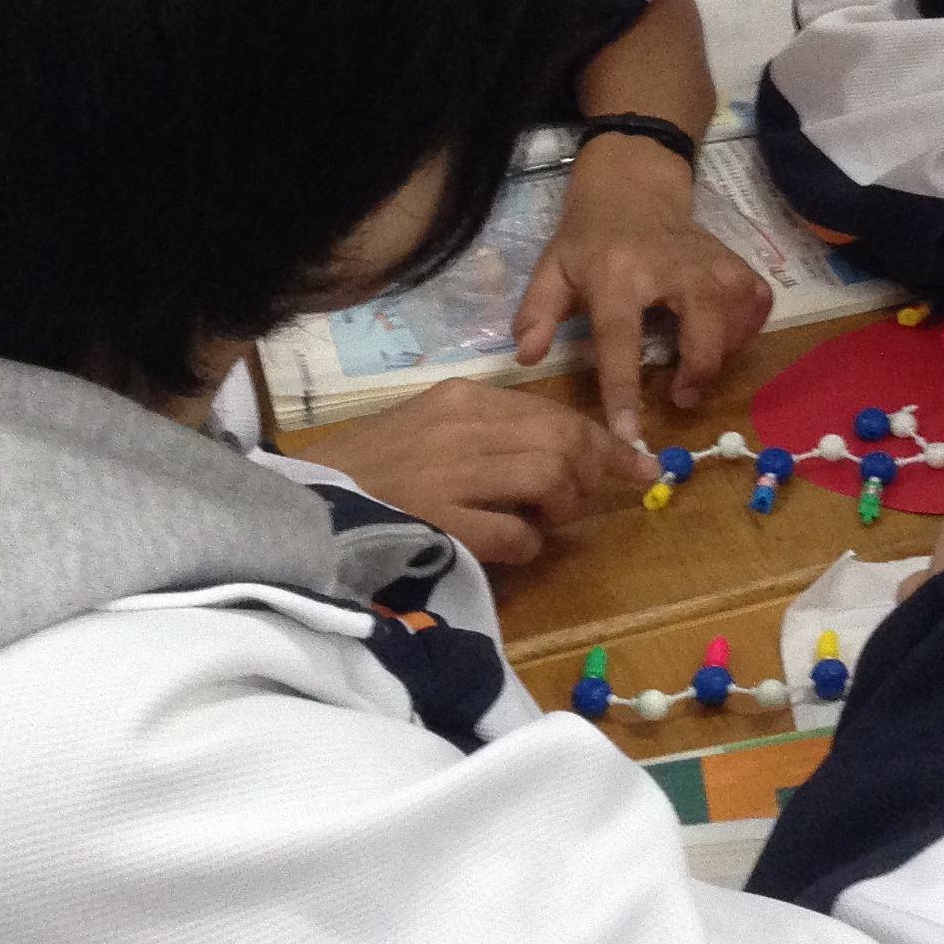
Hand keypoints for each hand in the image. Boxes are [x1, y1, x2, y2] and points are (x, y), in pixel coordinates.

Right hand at [301, 378, 656, 566]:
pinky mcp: (439, 524)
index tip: (639, 464)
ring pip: (549, 478)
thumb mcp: (432, 424)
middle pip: (562, 443)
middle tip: (583, 501)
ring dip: (563, 508)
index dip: (605, 442)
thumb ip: (492, 430)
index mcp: (462, 398)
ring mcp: (449, 476)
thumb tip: (564, 452)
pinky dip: (529, 544)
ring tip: (544, 522)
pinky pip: (515, 534)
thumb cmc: (371, 466)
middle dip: (592, 475)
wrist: (304, 498)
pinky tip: (513, 545)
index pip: (555, 413)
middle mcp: (461, 428)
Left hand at [513, 134, 773, 442]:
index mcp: (618, 274)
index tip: (628, 434)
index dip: (623, 388)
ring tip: (696, 365)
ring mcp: (713, 263)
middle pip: (702, 332)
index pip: (620, 338)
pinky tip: (721, 335)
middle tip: (680, 396)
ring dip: (721, 353)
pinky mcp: (737, 262)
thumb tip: (527, 358)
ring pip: (736, 321)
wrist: (633, 190)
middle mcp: (673, 267)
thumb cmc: (590, 239)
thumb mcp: (552, 269)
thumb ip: (536, 313)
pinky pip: (756, 305)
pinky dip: (745, 328)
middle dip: (697, 374)